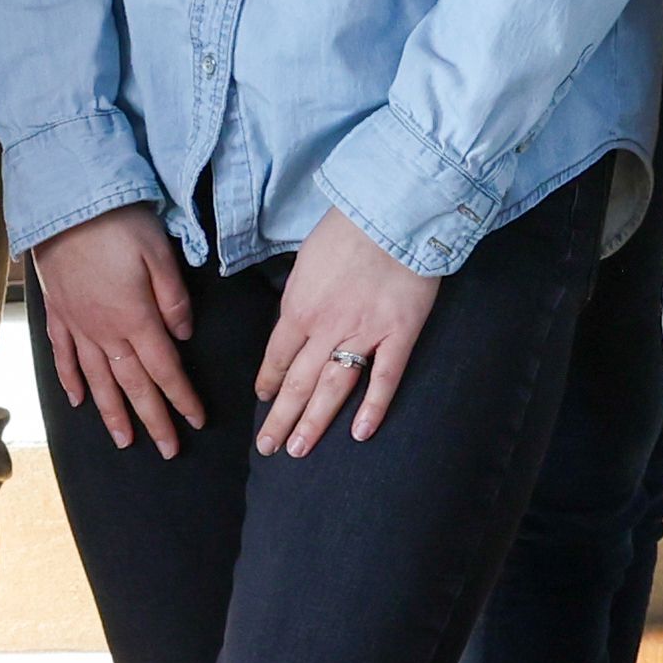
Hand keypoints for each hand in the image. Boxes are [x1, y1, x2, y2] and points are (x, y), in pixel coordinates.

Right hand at [35, 206, 203, 454]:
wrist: (62, 202)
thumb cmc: (117, 221)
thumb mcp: (159, 251)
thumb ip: (174, 298)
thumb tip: (182, 335)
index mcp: (136, 318)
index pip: (165, 369)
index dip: (181, 398)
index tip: (195, 421)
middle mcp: (105, 331)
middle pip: (133, 385)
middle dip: (153, 419)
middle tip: (167, 450)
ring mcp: (77, 325)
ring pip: (97, 380)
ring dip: (112, 413)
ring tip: (124, 441)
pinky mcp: (57, 313)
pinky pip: (64, 357)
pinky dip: (71, 381)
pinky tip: (77, 400)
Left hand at [254, 217, 437, 455]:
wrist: (392, 211)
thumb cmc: (347, 228)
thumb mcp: (307, 260)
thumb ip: (301, 295)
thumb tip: (296, 319)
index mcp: (298, 307)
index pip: (276, 357)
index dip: (269, 383)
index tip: (263, 401)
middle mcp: (325, 328)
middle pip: (297, 382)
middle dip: (280, 418)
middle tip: (269, 448)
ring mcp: (363, 335)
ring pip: (332, 389)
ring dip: (313, 423)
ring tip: (299, 451)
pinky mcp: (399, 335)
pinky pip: (383, 379)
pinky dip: (372, 408)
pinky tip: (360, 434)